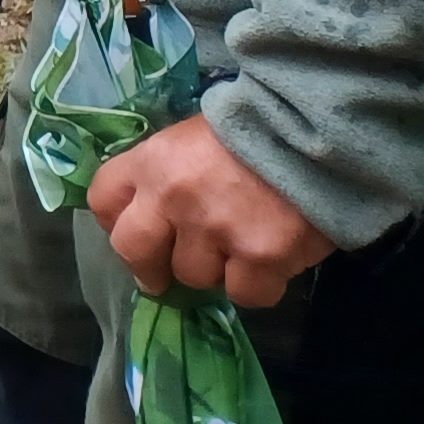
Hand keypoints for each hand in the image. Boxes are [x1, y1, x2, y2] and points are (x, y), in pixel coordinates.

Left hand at [86, 113, 334, 306]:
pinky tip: (271, 261)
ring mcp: (216, 230)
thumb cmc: (254, 130)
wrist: (320, 131)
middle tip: (165, 274)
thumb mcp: (193, 137)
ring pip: (194, 277)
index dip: (115, 220)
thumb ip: (165, 173)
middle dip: (148, 267)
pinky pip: (244, 294)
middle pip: (134, 251)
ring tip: (240, 246)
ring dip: (215, 269)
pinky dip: (257, 285)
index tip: (134, 231)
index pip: (103, 199)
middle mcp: (174, 198)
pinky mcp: (260, 256)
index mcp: (152, 161)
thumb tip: (153, 216)